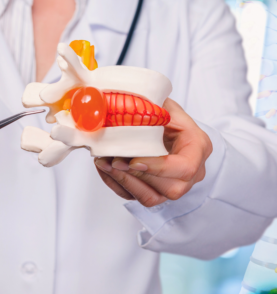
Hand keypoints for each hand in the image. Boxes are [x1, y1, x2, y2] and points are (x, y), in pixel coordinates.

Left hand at [94, 99, 212, 207]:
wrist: (165, 123)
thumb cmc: (167, 113)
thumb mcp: (164, 104)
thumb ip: (153, 108)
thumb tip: (125, 109)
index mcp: (198, 147)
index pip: (185, 167)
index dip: (159, 168)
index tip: (134, 161)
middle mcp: (191, 172)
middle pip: (170, 189)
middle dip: (137, 177)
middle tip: (113, 161)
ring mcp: (174, 184)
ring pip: (151, 198)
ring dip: (124, 182)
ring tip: (104, 163)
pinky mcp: (156, 190)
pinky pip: (136, 197)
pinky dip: (117, 184)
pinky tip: (105, 168)